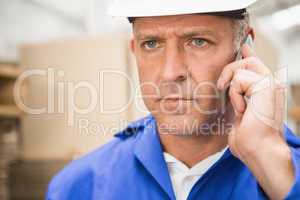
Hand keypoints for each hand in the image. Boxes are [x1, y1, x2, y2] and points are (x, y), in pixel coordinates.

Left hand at [217, 43, 284, 159]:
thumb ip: (237, 95)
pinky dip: (235, 95)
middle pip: (248, 60)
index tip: (244, 45)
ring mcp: (271, 83)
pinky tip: (243, 109)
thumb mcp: (238, 112)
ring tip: (239, 107)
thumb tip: (229, 83)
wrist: (257, 150)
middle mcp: (271, 84)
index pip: (256, 64)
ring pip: (242, 65)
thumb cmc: (248, 138)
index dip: (249, 53)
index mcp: (265, 90)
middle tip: (222, 87)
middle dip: (230, 69)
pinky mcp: (266, 85)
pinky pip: (239, 79)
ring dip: (232, 87)